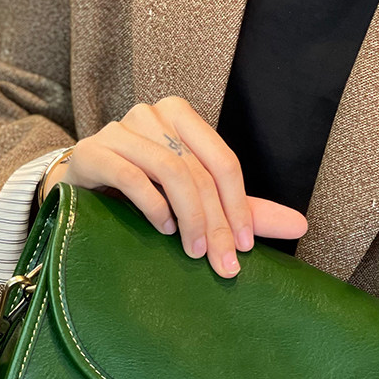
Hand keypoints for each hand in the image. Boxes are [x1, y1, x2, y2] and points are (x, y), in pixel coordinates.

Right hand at [43, 96, 307, 278]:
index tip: (244, 247)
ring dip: (189, 217)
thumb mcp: (194, 199)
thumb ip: (241, 210)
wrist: (78, 191)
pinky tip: (161, 229)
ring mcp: (120, 130)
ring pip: (170, 170)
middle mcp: (151, 114)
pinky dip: (152, 205)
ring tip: (194, 250)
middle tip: (223, 264)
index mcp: (181, 117)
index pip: (222, 161)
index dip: (240, 205)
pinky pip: (131, 175)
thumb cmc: (141, 193)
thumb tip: (300, 225)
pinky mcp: (93, 152)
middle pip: (198, 170)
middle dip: (217, 222)